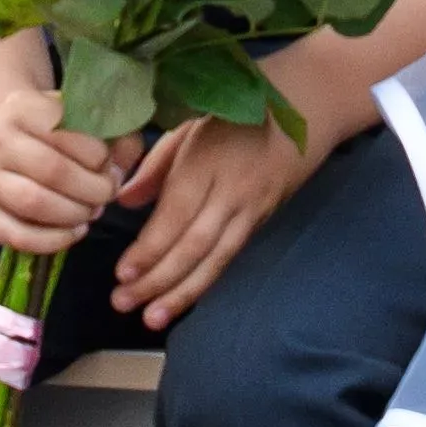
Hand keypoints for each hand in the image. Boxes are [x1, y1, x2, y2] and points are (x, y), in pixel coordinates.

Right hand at [0, 78, 126, 256]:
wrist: (13, 141)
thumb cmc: (61, 133)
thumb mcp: (89, 120)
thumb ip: (117, 137)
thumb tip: (119, 169)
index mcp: (24, 107)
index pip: (69, 134)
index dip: (100, 158)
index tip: (112, 167)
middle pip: (53, 171)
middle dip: (92, 190)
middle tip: (107, 194)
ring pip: (33, 203)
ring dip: (74, 214)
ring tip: (90, 211)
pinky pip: (17, 235)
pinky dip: (53, 241)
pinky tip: (75, 231)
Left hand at [111, 111, 312, 325]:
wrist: (304, 109)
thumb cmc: (235, 114)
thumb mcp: (189, 126)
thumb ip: (156, 165)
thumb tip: (124, 201)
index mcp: (207, 162)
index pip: (176, 214)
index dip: (150, 248)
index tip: (122, 273)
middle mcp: (232, 191)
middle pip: (195, 245)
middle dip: (159, 279)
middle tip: (124, 303)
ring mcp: (252, 209)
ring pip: (217, 259)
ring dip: (183, 292)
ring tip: (153, 317)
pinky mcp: (263, 221)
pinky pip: (231, 257)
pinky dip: (206, 281)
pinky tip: (184, 299)